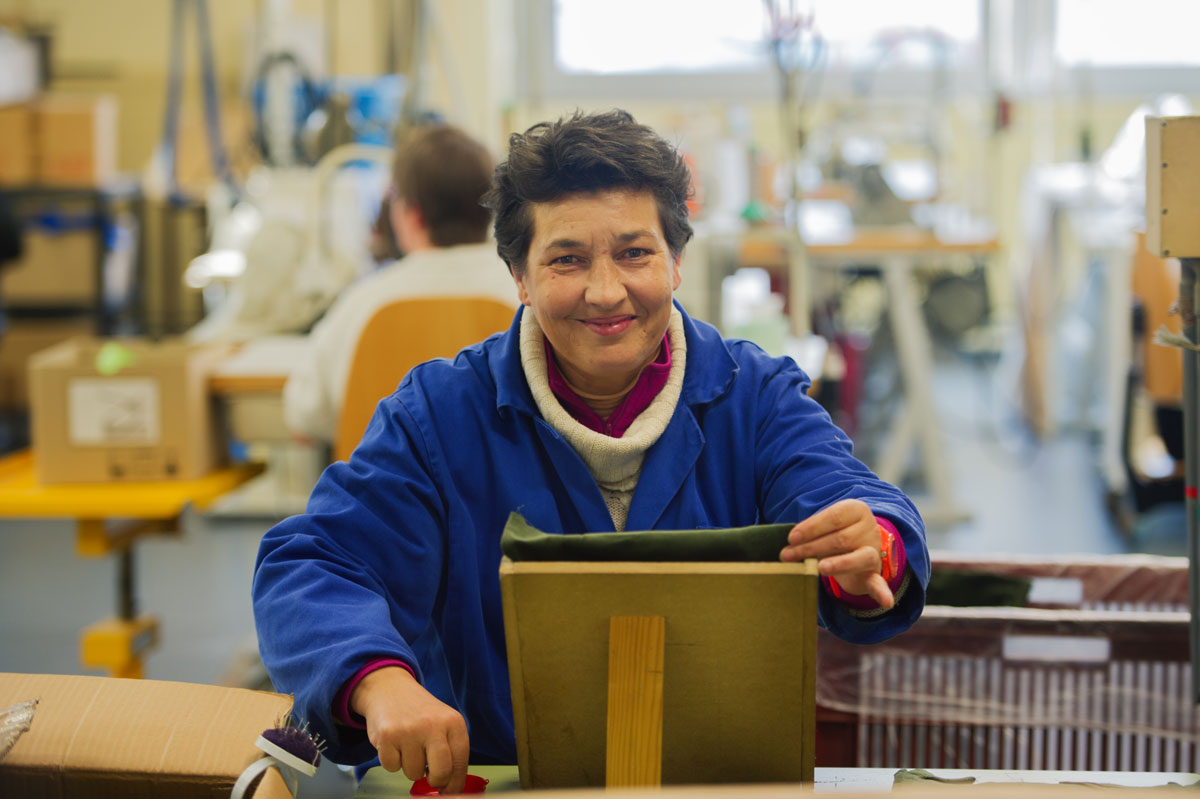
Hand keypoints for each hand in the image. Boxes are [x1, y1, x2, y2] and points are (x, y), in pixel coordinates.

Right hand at [350, 666, 469, 793]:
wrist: (390, 689)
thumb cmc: (420, 714)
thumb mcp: (443, 724)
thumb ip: (450, 753)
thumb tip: (452, 789)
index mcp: (454, 722)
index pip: (460, 763)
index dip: (456, 783)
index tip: (450, 791)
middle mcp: (433, 725)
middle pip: (441, 773)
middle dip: (436, 782)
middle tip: (430, 777)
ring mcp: (410, 730)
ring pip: (413, 773)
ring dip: (410, 766)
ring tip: (408, 746)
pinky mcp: (387, 735)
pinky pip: (392, 767)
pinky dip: (392, 761)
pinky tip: (395, 743)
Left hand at [779, 499, 894, 608]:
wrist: (857, 546)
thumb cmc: (832, 533)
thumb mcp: (824, 526)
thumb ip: (811, 532)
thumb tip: (790, 546)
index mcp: (857, 510)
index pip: (834, 517)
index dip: (812, 528)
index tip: (791, 538)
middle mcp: (869, 529)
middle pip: (841, 539)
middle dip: (812, 548)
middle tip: (788, 555)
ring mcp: (874, 551)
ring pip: (858, 558)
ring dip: (835, 565)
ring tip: (819, 568)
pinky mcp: (874, 573)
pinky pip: (879, 583)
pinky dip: (882, 592)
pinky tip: (886, 602)